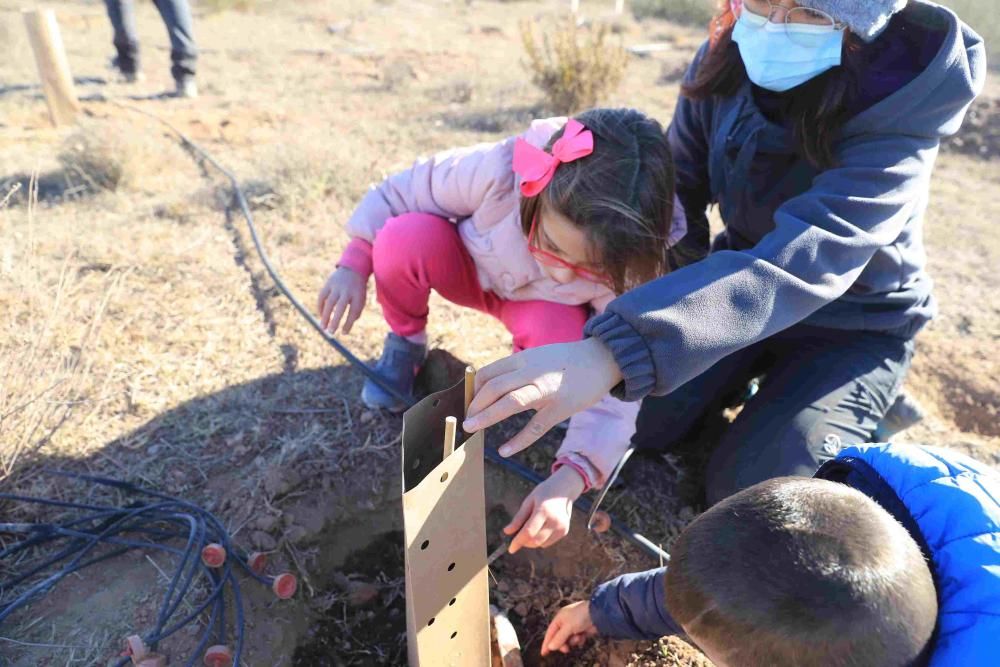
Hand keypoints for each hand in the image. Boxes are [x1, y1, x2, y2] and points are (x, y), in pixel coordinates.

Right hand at [317, 267, 366, 334]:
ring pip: (329, 302)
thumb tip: (348, 325)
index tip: (344, 333)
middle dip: (335, 320)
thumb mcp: (361, 299)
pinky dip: (320, 306)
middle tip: (331, 332)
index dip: (348, 323)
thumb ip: (356, 312)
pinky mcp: (328, 283)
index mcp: (358, 295)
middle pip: (340, 307)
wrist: (353, 269)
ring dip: (325, 316)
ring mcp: (337, 286)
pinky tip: (321, 315)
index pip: (353, 311)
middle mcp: (347, 290)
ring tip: (323, 327)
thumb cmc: (357, 290)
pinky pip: (322, 296)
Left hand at [463, 338, 621, 456]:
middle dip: (475, 405)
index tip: (468, 402)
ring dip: (486, 417)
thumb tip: (493, 386)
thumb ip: (518, 370)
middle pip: (494, 387)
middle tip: (466, 420)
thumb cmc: (567, 361)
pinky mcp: (560, 408)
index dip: (473, 389)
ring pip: (510, 403)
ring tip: (471, 429)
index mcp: (524, 359)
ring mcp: (546, 391)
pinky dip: (517, 441)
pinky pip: (535, 427)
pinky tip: (504, 450)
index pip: (488, 373)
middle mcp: (532, 373)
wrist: (602, 359)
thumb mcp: (538, 357)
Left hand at [504, 466, 584, 553]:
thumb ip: (518, 517)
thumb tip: (507, 532)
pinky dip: (541, 540)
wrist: (564, 488)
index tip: (510, 549)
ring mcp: (561, 527)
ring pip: (541, 544)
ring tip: (530, 528)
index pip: (529, 532)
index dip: (518, 542)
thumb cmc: (543, 493)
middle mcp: (554, 521)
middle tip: (518, 536)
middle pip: (535, 541)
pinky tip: (540, 527)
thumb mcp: (529, 501)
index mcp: (543, 511)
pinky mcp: (564, 531)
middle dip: (524, 542)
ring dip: (532, 541)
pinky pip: (548, 542)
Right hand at [541, 601, 597, 655]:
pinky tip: (583, 637)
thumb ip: (559, 638)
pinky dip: (580, 640)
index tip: (544, 653)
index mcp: (559, 619)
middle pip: (559, 638)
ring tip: (579, 637)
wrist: (598, 613)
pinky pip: (577, 639)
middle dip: (563, 644)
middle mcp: (565, 622)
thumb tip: (551, 647)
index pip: (550, 633)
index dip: (547, 643)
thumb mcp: (568, 627)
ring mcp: (574, 626)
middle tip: (566, 649)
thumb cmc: (580, 616)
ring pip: (569, 640)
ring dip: (573, 641)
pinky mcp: (582, 630)